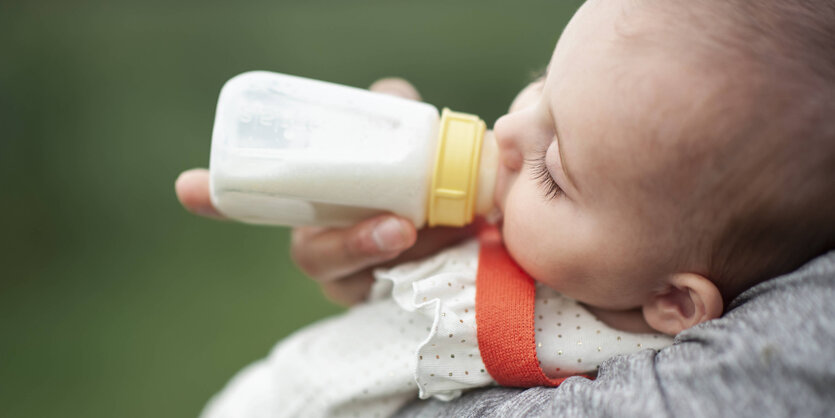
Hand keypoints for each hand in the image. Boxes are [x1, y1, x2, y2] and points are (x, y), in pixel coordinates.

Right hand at [175, 78, 479, 305]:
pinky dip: (437, 276)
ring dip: (412, 261)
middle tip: (400, 229)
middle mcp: (321, 245)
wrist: (459, 226)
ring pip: (362, 281)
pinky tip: (470, 249)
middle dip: (355, 244)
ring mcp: (352, 281)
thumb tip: (392, 97)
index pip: (249, 203)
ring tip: (454, 232)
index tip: (188, 187)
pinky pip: (402, 301)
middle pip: (316, 256)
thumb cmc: (410, 181)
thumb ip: (390, 114)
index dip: (218, 196)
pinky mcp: (392, 304)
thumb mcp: (399, 143)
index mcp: (309, 207)